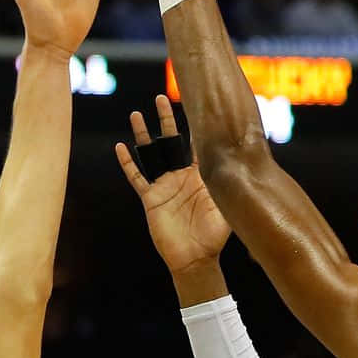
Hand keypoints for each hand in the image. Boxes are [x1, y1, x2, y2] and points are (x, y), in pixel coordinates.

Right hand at [116, 94, 229, 273]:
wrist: (196, 259)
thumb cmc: (214, 235)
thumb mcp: (226, 205)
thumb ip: (228, 183)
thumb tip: (237, 161)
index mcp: (200, 175)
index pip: (196, 144)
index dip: (194, 124)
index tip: (193, 102)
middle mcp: (181, 176)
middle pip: (170, 141)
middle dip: (166, 120)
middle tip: (161, 98)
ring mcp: (164, 186)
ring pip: (150, 154)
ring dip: (143, 135)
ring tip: (136, 115)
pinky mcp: (150, 199)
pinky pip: (137, 177)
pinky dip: (128, 163)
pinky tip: (120, 148)